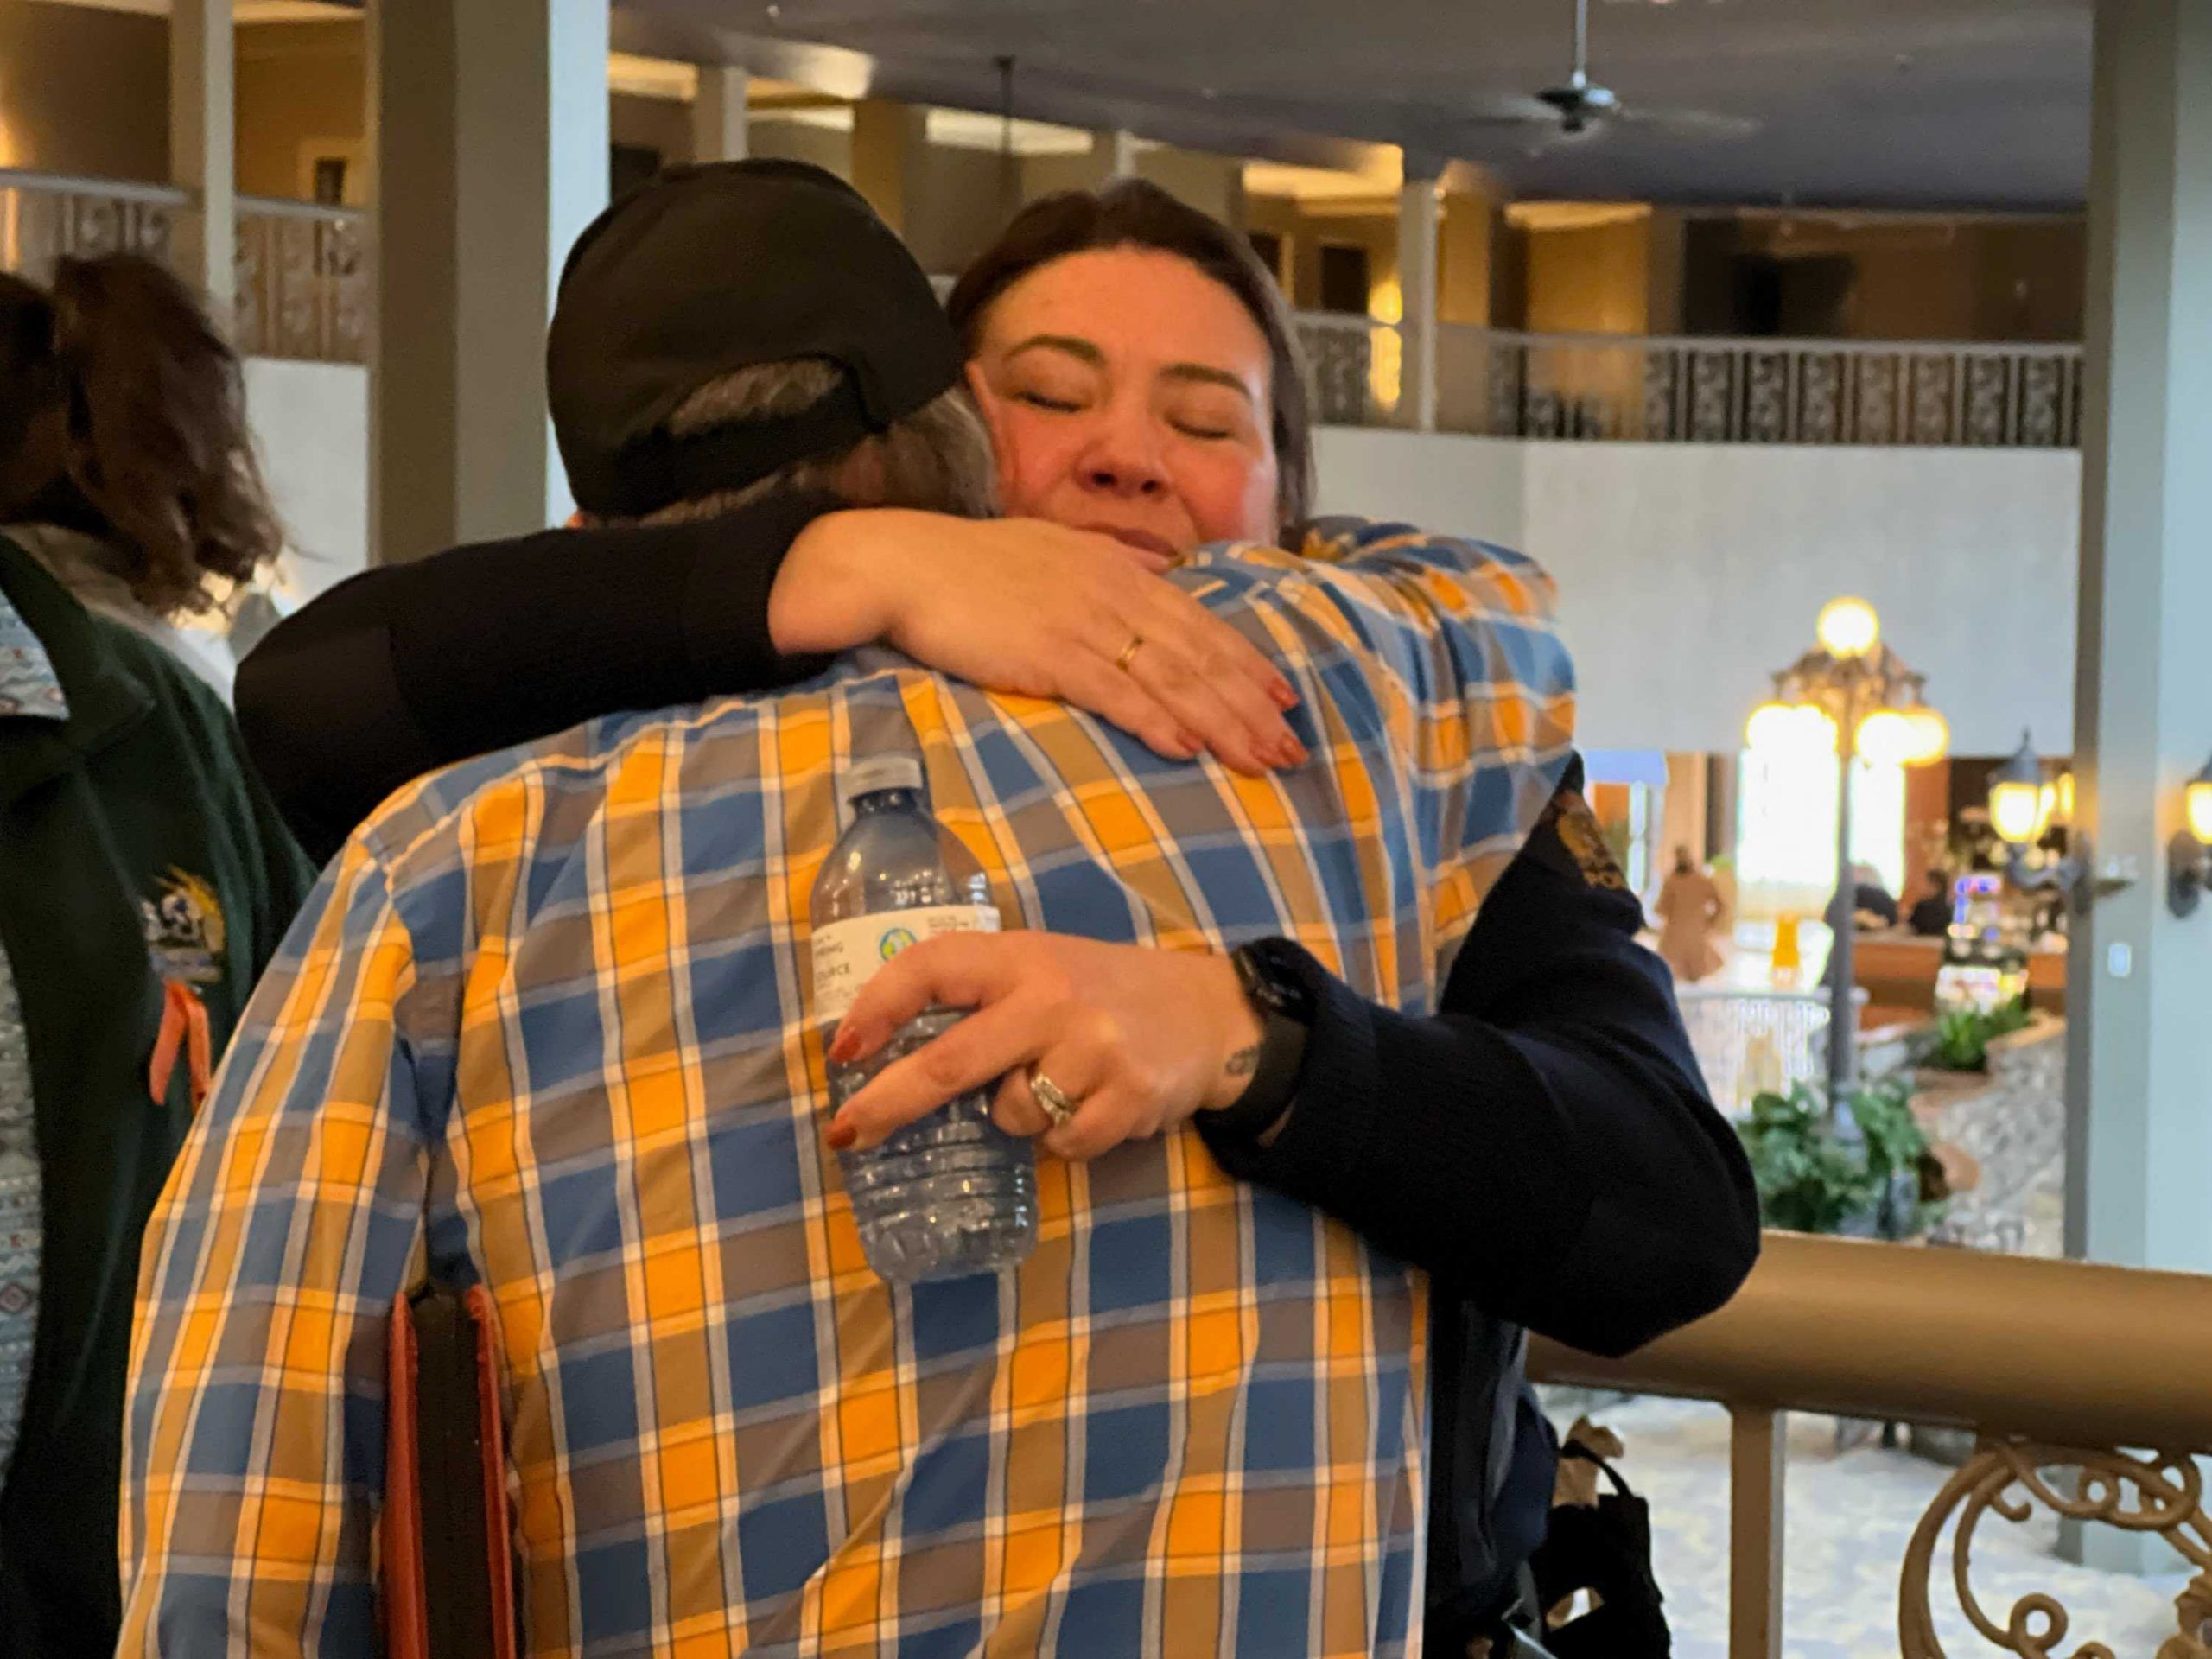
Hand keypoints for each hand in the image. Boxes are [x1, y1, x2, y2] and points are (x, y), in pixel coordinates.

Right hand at [769, 510, 1303, 773]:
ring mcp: (1083, 621)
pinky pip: (1115, 691)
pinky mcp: (1048, 652)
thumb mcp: (1051, 556)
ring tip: (1259, 758)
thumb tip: (1149, 590)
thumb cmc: (967, 568)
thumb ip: (1104, 576)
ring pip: (1171, 677)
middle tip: (1292, 747)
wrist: (901, 563)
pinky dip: (1156, 719)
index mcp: (1116, 569)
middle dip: (1250, 704)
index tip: (1282, 696)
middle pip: (1199, 654)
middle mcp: (1113, 591)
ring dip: (1221, 721)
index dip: (1244, 661)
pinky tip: (1187, 746)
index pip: (1198, 621)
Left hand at [825, 932, 1265, 1162]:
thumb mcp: (1040, 967)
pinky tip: (1091, 1106)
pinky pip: (1059, 1145)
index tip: (842, 1050)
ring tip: (1056, 1086)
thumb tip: (883, 1057)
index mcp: (1019, 958)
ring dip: (1015, 1117)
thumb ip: (979, 996)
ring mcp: (1092, 1049)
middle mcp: (1052, 998)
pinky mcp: (1127, 1098)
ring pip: (1010, 1115)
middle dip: (888, 1103)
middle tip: (847, 1134)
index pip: (932, 967)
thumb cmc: (1100, 992)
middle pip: (949, 1062)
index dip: (879, 1006)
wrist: (1207, 1014)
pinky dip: (1063, 1140)